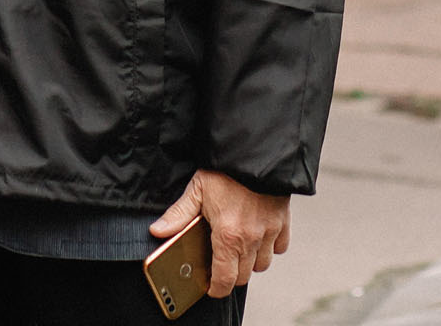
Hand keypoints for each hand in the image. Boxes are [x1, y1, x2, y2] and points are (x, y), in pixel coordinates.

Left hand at [151, 169, 289, 296]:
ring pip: (262, 264)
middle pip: (243, 276)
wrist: (255, 153)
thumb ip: (178, 215)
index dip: (217, 289)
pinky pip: (279, 247)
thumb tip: (157, 231)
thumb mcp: (196, 190)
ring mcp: (269, 232)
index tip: (211, 287)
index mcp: (228, 236)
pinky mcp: (282, 222)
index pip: (225, 279)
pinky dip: (268, 247)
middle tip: (219, 264)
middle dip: (231, 275)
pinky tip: (257, 235)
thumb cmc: (224, 171)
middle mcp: (251, 239)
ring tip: (237, 248)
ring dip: (249, 261)